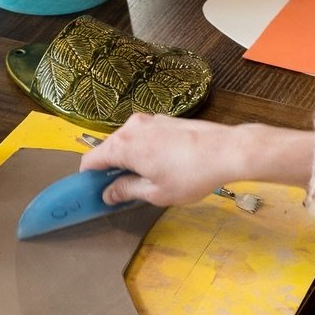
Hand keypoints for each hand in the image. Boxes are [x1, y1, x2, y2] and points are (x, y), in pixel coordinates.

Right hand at [79, 112, 314, 206]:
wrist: (227, 151)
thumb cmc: (191, 174)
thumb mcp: (154, 192)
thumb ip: (126, 191)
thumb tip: (108, 193)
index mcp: (123, 145)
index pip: (90, 160)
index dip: (87, 179)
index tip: (91, 192)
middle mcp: (131, 128)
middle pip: (108, 150)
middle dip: (110, 170)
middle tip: (120, 192)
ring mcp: (150, 121)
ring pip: (128, 143)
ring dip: (129, 160)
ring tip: (146, 181)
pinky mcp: (165, 120)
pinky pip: (144, 137)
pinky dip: (144, 151)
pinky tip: (161, 167)